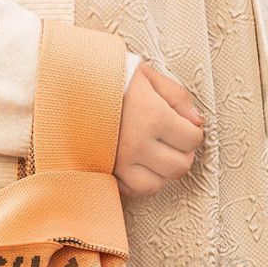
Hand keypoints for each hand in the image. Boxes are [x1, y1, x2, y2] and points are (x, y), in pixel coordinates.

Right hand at [114, 62, 203, 197]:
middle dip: (181, 154)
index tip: (182, 125)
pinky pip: (130, 190)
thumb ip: (178, 97)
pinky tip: (138, 165)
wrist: (70, 87)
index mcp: (153, 117)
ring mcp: (119, 161)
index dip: (192, 132)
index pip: (192, 140)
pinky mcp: (105, 169)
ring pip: (156, 184)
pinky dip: (139, 182)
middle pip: (179, 167)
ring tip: (155, 154)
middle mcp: (137, 144)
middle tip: (172, 141)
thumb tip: (197, 121)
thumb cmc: (110, 78)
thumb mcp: (148, 77)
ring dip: (161, 172)